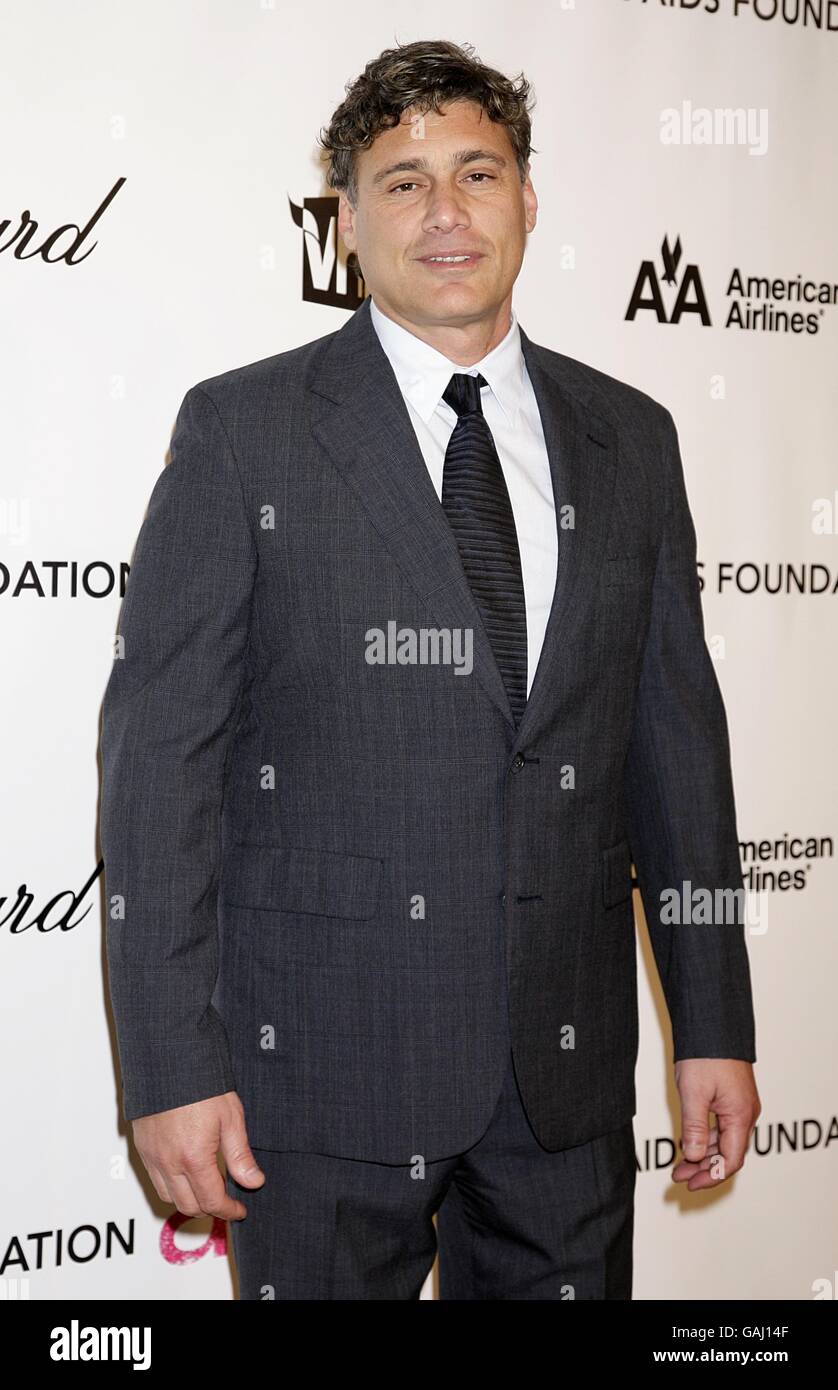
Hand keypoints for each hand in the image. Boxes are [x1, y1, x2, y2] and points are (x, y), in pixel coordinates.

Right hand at [132, 1090, 265, 1219]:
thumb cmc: (202, 1084)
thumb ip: (240, 1156)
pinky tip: (185, 1172)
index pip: (211, 1201)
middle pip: (188, 1206)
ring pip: (168, 1197)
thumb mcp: (231, 1118)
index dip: (228, 1211)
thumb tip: (253, 1182)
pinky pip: (155, 1179)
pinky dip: (171, 1185)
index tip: (239, 1210)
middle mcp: (168, 1162)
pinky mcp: (142, 1147)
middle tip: (226, 1200)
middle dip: (209, 1209)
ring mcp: (152, 1156)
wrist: (169, 1060)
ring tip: (206, 1188)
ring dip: (188, 1200)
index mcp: (194, 1158)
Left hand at [671, 1059, 760, 1190]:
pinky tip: (687, 1143)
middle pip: (727, 1153)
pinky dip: (704, 1138)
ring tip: (678, 1165)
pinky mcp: (732, 1098)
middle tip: (679, 1176)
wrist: (713, 1025)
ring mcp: (739, 1106)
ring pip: (723, 1141)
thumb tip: (692, 1156)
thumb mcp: (694, 1093)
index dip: (711, 1176)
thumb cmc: (705, 1055)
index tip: (690, 1184)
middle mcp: (745, 1114)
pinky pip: (721, 1127)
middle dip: (703, 1168)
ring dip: (702, 1154)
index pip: (731, 1160)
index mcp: (740, 1116)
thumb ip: (694, 1127)